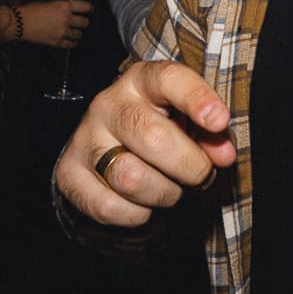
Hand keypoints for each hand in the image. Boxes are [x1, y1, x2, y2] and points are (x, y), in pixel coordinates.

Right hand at [20, 0, 92, 48]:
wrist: (20, 22)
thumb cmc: (32, 10)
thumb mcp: (51, 3)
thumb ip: (63, 6)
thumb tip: (72, 9)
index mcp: (65, 6)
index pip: (85, 7)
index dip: (89, 9)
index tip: (90, 10)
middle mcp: (66, 18)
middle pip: (84, 22)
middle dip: (84, 22)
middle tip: (82, 22)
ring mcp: (62, 31)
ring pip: (79, 34)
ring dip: (79, 33)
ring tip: (77, 32)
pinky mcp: (56, 42)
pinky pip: (70, 44)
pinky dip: (73, 43)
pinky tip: (73, 41)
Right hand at [55, 61, 234, 226]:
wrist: (110, 144)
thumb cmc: (163, 124)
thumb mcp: (188, 117)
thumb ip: (210, 132)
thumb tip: (224, 156)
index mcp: (142, 79)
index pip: (169, 80)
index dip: (197, 100)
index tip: (220, 122)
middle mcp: (108, 104)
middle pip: (153, 138)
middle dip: (190, 165)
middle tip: (203, 174)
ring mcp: (84, 138)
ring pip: (131, 178)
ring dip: (165, 193)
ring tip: (174, 188)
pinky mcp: (68, 174)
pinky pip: (109, 207)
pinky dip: (137, 214)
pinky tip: (145, 203)